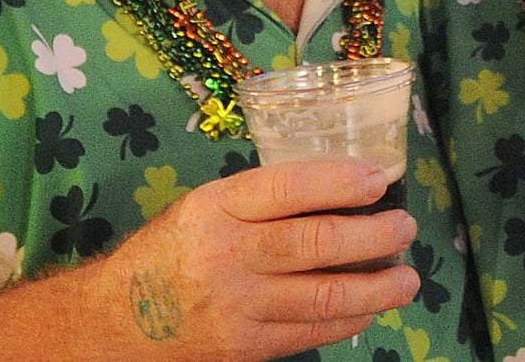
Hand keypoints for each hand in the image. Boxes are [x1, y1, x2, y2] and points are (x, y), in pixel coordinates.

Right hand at [107, 159, 420, 359]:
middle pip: (314, 243)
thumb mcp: (203, 208)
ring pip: (324, 296)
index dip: (338, 182)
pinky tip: (371, 307)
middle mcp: (228, 254)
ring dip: (377, 287)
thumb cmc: (171, 251)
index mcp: (216, 208)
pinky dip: (349, 320)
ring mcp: (239, 306)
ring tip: (407, 277)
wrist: (116, 322)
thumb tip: (340, 187)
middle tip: (404, 227)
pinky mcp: (247, 347)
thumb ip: (260, 200)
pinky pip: (312, 332)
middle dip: (372, 235)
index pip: (286, 188)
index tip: (378, 179)